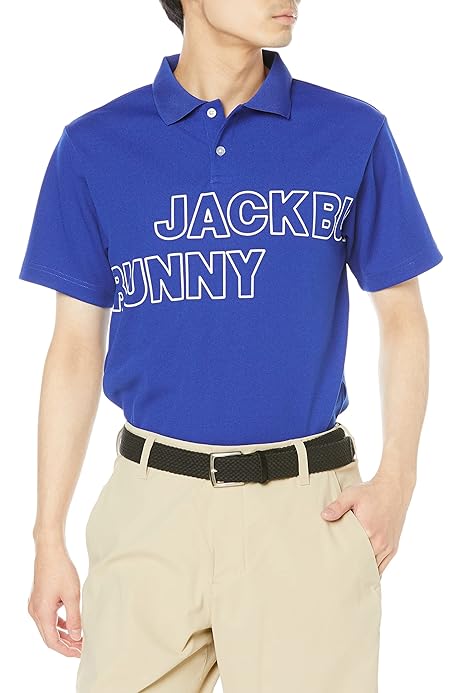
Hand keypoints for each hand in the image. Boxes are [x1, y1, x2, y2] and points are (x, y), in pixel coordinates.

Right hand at [27, 541, 81, 656]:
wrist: (50, 550)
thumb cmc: (61, 570)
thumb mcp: (72, 595)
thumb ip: (75, 618)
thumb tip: (77, 637)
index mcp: (42, 613)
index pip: (52, 642)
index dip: (66, 650)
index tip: (80, 654)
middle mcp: (35, 612)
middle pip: (49, 636)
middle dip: (65, 644)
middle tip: (82, 648)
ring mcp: (35, 605)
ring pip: (48, 627)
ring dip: (63, 634)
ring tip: (78, 639)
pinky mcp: (39, 598)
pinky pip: (48, 617)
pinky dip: (59, 623)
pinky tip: (70, 624)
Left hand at [320, 470, 413, 576]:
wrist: (394, 488)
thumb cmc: (371, 491)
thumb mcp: (351, 495)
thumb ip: (337, 507)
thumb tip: (324, 516)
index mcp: (369, 532)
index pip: (354, 556)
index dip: (344, 566)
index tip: (334, 573)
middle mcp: (380, 543)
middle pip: (364, 565)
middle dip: (352, 573)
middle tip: (338, 582)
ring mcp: (388, 546)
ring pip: (375, 568)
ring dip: (364, 573)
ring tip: (350, 583)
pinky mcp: (393, 546)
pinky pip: (384, 565)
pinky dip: (375, 571)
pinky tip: (365, 576)